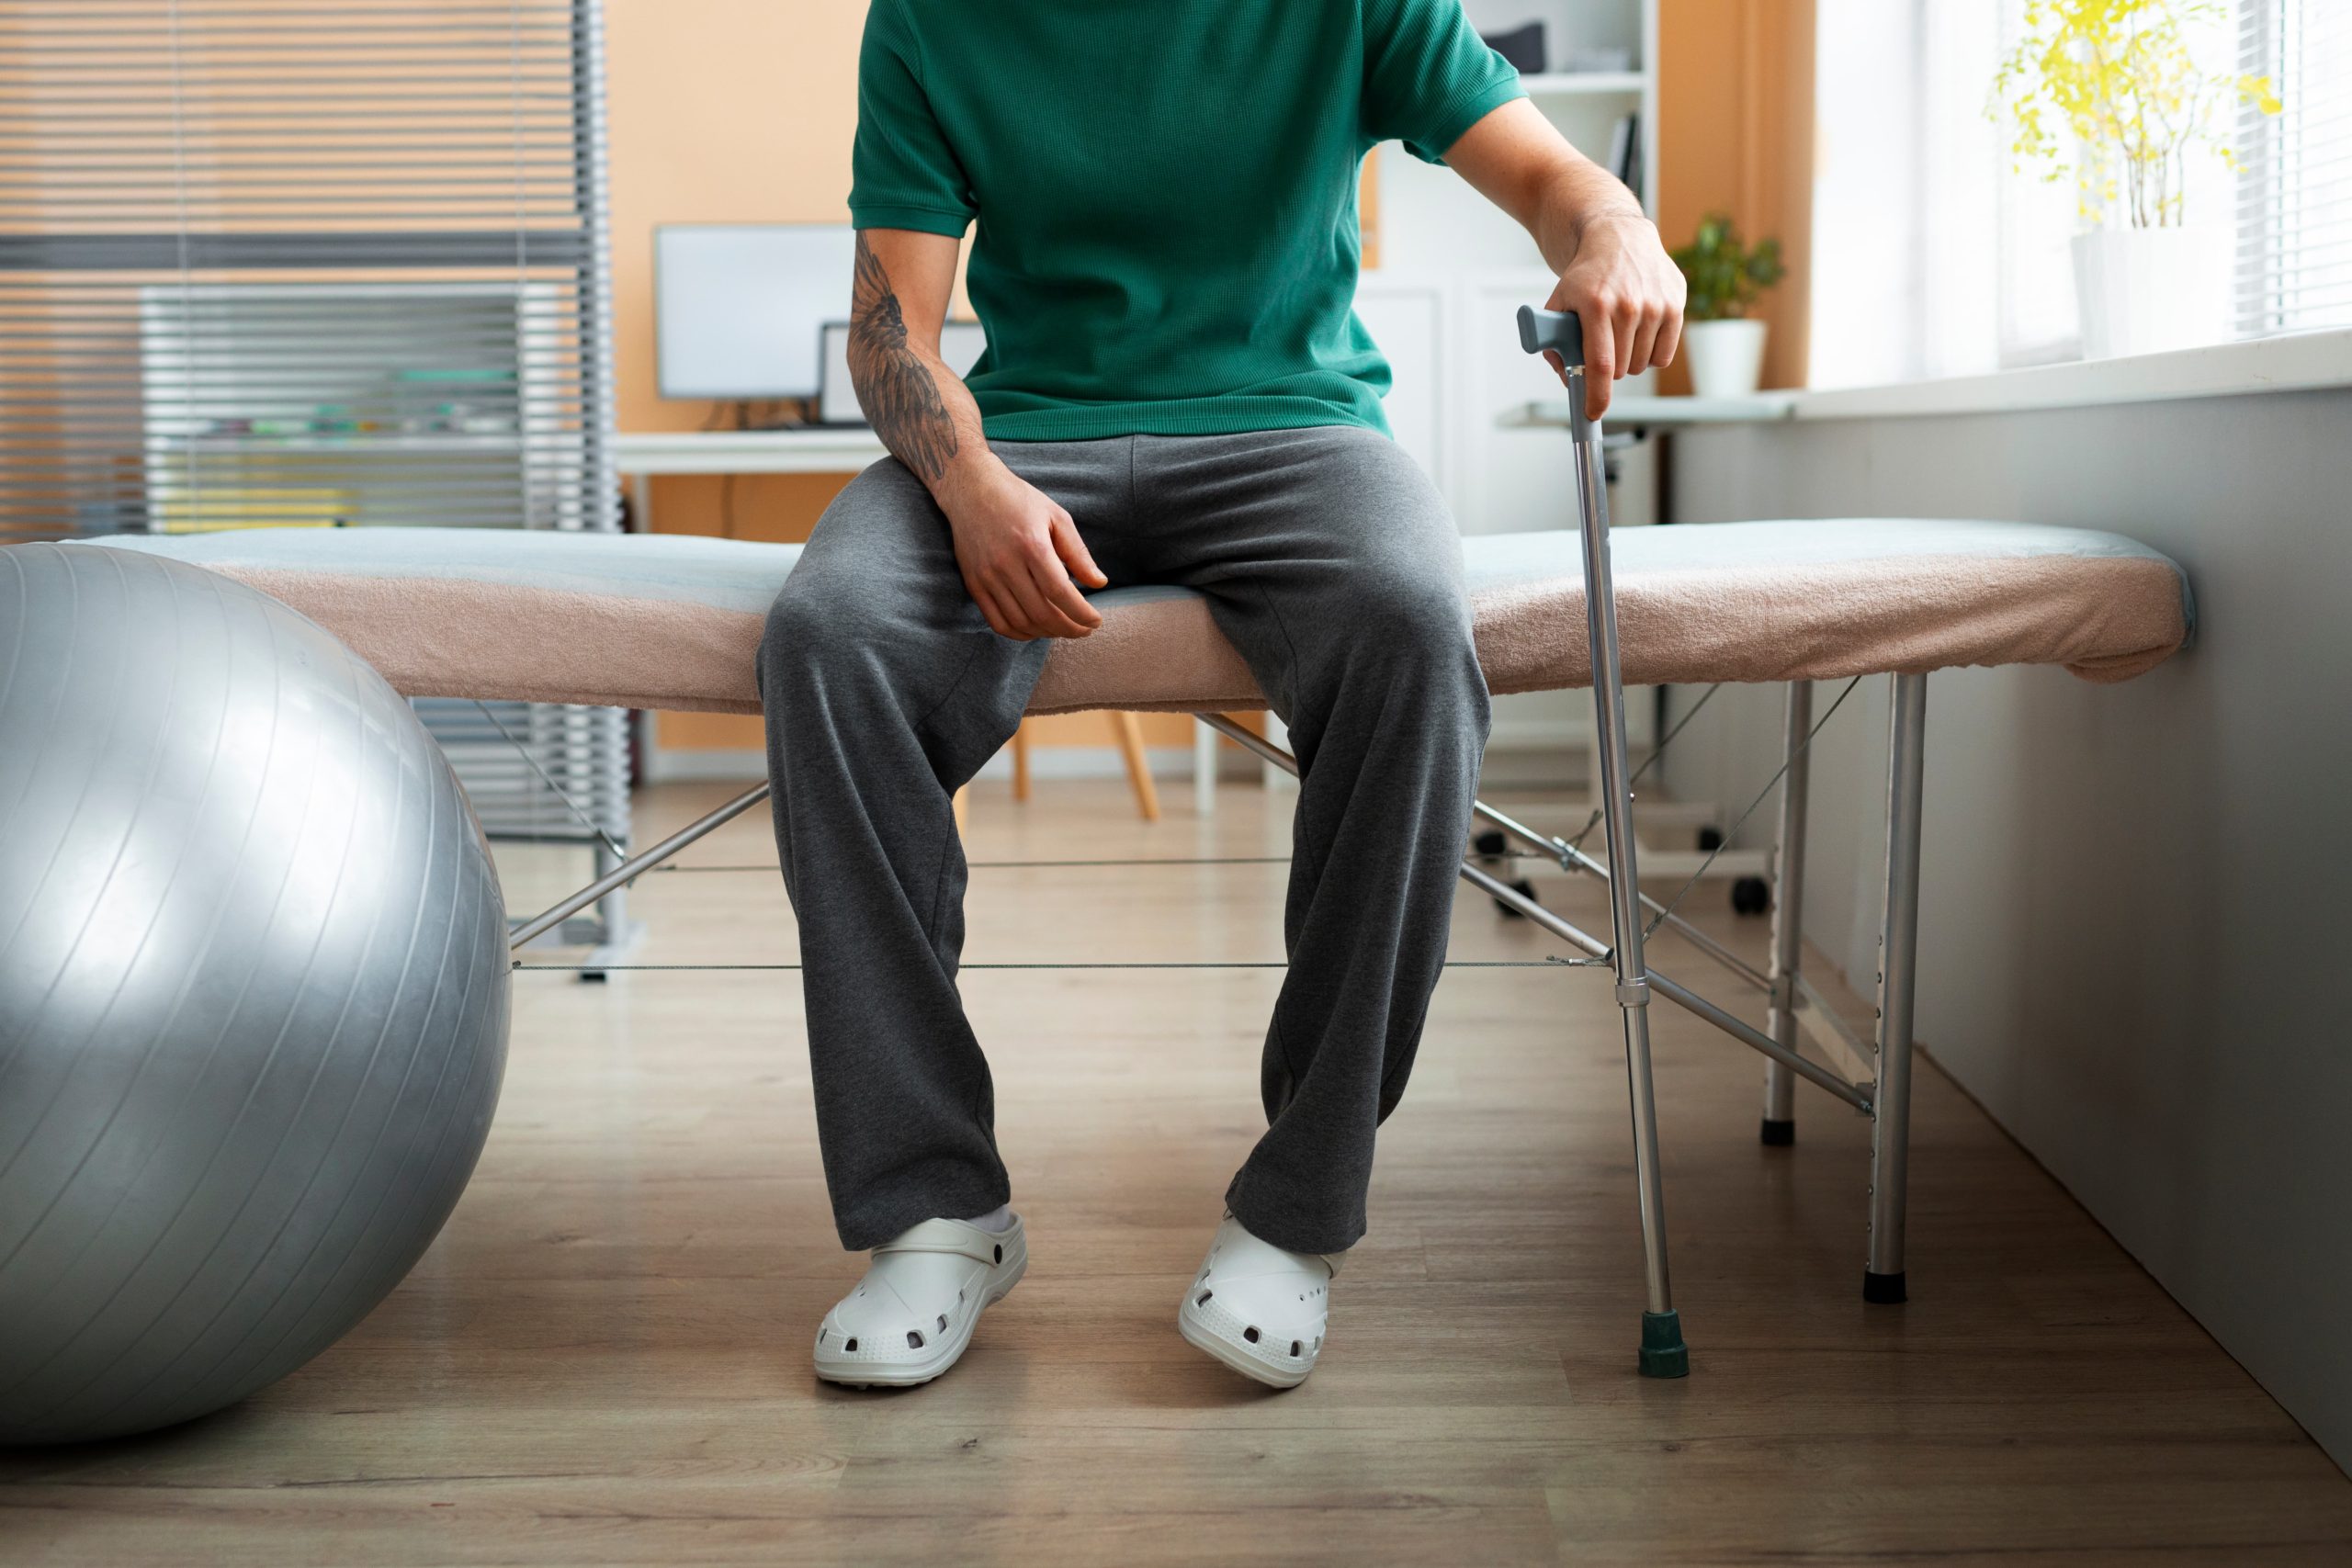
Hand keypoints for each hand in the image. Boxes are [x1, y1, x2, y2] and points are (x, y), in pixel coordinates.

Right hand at [940, 462, 1107, 640]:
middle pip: (1042, 613)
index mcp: (1031, 544)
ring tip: (1064, 628)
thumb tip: (1099, 583)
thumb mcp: (1057, 517)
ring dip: (1047, 633)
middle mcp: (1006, 563)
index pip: (1060, 592)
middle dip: (1069, 629)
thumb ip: (1078, 553)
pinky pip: (997, 622)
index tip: (1095, 621)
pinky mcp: (974, 584)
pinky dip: (1020, 633)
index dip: (1081, 614)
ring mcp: (987, 576)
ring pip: (1021, 622)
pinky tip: (1037, 629)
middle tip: (1084, 629)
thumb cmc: (1019, 501)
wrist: (971, 490)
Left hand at [1543, 213, 1685, 419]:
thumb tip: (1568, 377)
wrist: (1619, 238)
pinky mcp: (1676, 304)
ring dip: (1630, 361)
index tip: (1593, 413)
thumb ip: (1554, 343)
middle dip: (1609, 370)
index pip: (1600, 364)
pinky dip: (1651, 354)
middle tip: (1602, 349)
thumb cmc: (1587, 276)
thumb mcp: (1558, 302)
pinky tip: (1640, 333)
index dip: (1597, 395)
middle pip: (1621, 369)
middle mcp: (1628, 304)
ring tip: (1620, 334)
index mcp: (1595, 304)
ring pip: (1642, 364)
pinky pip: (1664, 355)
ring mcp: (1655, 304)